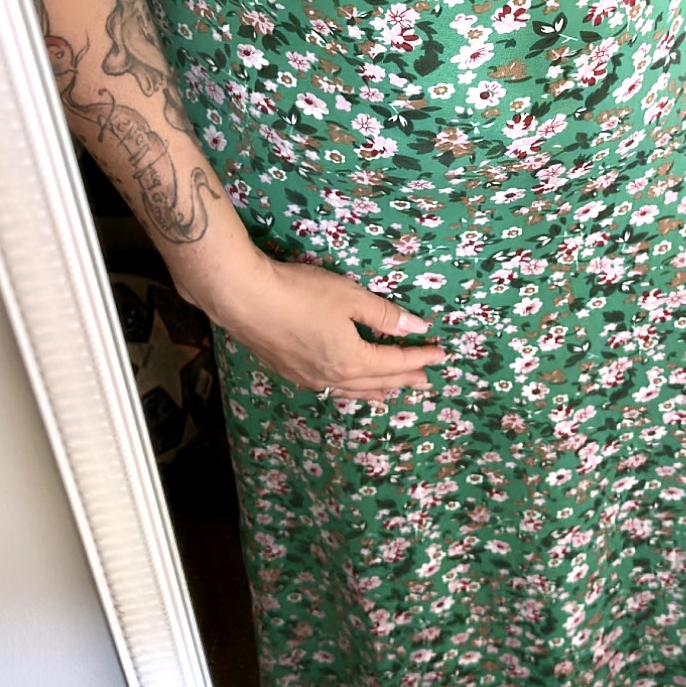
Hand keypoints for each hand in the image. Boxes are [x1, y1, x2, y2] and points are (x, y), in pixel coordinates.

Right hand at [188, 246, 446, 403]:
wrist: (244, 299)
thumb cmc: (300, 293)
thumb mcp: (350, 297)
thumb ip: (385, 316)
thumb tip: (418, 328)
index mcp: (352, 360)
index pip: (395, 362)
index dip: (420, 358)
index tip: (441, 354)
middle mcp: (333, 377)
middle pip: (377, 382)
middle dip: (404, 379)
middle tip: (425, 381)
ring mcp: (309, 378)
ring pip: (352, 390)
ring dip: (376, 390)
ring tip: (391, 393)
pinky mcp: (289, 372)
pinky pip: (330, 388)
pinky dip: (349, 389)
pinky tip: (345, 385)